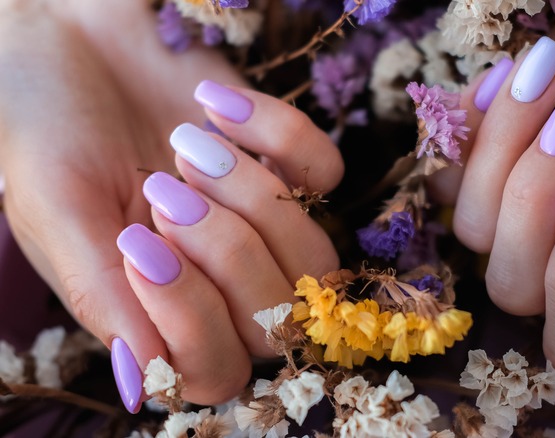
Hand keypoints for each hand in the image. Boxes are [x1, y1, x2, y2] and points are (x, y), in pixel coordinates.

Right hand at [0, 1, 340, 408]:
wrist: (68, 40)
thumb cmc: (47, 131)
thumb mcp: (58, 215)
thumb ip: (103, 298)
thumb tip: (146, 383)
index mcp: (157, 311)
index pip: (215, 369)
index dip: (192, 319)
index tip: (138, 241)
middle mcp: (220, 282)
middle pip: (277, 319)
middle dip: (228, 250)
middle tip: (162, 185)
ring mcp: (264, 228)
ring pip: (316, 257)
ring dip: (254, 195)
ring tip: (183, 140)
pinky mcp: (291, 166)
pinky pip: (326, 173)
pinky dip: (278, 133)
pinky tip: (212, 101)